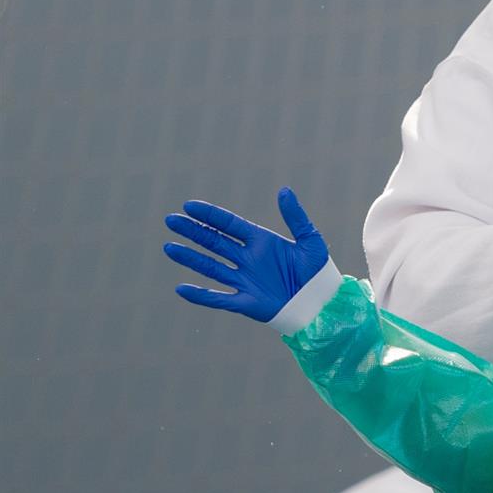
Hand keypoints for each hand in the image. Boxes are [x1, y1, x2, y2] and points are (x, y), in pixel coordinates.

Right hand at [164, 187, 330, 321]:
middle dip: (193, 231)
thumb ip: (296, 216)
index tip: (189, 206)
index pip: (230, 225)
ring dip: (190, 258)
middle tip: (171, 220)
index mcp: (262, 242)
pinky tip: (181, 288)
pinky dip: (200, 295)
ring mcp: (245, 280)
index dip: (210, 215)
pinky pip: (219, 298)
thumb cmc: (318, 270)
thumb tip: (284, 190)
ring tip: (169, 247)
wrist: (323, 301)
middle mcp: (249, 259)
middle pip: (215, 242)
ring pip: (211, 267)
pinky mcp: (247, 302)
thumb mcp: (310, 240)